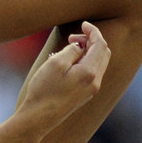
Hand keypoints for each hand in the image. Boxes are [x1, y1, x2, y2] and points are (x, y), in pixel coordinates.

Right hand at [14, 21, 110, 141]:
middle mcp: (95, 82)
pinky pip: (91, 73)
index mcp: (90, 72)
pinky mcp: (84, 96)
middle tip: (72, 38)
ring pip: (98, 63)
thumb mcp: (55, 63)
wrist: (38, 118)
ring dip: (87, 52)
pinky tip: (67, 64)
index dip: (93, 31)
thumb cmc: (44, 90)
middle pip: (103, 53)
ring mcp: (91, 90)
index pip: (100, 44)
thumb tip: (80, 47)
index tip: (83, 24)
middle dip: (91, 41)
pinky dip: (84, 63)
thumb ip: (72, 50)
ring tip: (68, 50)